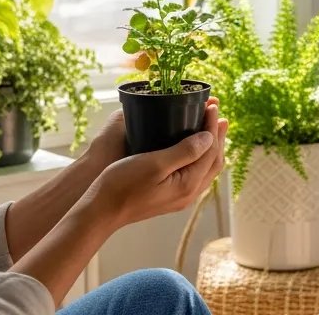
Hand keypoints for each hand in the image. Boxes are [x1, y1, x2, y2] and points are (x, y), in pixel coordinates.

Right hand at [83, 102, 227, 228]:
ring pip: (206, 169)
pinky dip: (200, 157)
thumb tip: (209, 137)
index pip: (210, 151)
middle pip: (213, 161)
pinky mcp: (170, 197)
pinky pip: (195, 175)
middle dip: (217, 136)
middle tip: (217, 113)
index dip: (213, 127)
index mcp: (188, 184)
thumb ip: (185, 151)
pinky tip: (194, 149)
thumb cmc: (123, 184)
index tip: (212, 106)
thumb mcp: (154, 163)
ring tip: (212, 128)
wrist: (101, 211)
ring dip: (211, 147)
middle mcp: (189, 194)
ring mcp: (180, 198)